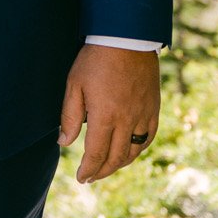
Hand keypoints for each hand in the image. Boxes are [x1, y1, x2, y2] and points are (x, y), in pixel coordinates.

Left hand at [58, 45, 160, 184]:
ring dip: (120, 164)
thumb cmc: (96, 60)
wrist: (127, 39)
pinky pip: (148, 137)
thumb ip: (70, 116)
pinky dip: (138, 149)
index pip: (97, 154)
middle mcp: (127, 121)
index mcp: (106, 117)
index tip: (81, 178)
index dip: (88, 170)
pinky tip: (130, 151)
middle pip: (116, 158)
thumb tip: (64, 142)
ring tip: (107, 167)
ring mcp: (143, 115)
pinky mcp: (153, 108)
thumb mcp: (74, 85)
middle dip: (102, 171)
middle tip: (91, 178)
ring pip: (134, 151)